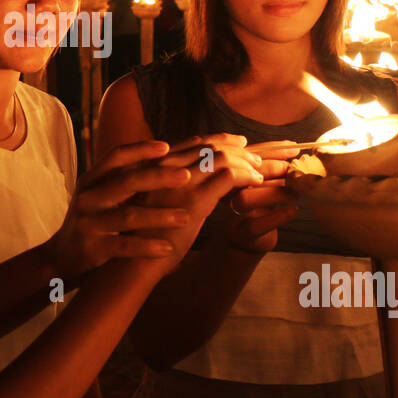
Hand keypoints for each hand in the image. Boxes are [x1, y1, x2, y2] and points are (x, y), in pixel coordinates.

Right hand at [41, 140, 196, 281]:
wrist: (60, 257)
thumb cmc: (90, 222)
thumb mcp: (97, 196)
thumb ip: (120, 180)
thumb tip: (158, 160)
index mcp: (90, 181)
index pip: (115, 157)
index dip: (140, 150)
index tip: (166, 147)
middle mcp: (88, 198)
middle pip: (126, 182)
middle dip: (159, 177)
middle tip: (186, 175)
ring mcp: (88, 223)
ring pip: (128, 215)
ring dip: (160, 215)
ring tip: (186, 216)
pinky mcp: (92, 248)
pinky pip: (124, 245)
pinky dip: (147, 246)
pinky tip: (168, 248)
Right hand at [131, 134, 266, 258]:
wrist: (138, 258)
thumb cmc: (147, 232)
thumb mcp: (154, 197)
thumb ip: (171, 181)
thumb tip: (198, 173)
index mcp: (156, 163)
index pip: (195, 141)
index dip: (222, 138)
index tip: (240, 141)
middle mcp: (166, 166)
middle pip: (211, 146)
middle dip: (239, 149)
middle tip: (256, 158)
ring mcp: (180, 181)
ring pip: (222, 158)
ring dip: (245, 162)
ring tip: (259, 171)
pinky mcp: (195, 201)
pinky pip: (229, 177)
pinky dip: (246, 176)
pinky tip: (255, 183)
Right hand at [223, 141, 300, 252]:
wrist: (245, 240)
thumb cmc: (258, 207)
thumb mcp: (263, 184)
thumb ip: (270, 167)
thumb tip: (293, 147)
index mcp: (230, 175)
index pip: (247, 156)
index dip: (271, 150)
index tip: (294, 148)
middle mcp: (226, 193)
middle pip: (242, 175)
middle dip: (272, 168)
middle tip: (293, 171)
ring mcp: (231, 214)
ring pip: (246, 199)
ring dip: (276, 192)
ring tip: (296, 192)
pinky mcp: (240, 233)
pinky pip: (257, 224)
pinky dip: (279, 216)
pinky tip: (294, 210)